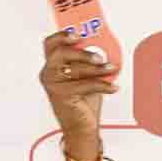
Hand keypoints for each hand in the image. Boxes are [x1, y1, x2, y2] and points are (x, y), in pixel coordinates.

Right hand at [41, 29, 115, 147]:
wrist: (81, 127)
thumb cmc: (83, 100)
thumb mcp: (87, 76)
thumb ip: (90, 62)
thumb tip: (106, 49)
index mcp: (52, 64)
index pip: (51, 44)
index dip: (62, 35)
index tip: (78, 33)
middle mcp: (48, 73)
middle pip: (60, 53)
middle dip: (82, 53)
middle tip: (100, 56)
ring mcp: (53, 85)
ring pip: (74, 69)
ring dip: (96, 69)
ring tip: (111, 69)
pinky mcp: (62, 96)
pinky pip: (85, 85)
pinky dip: (102, 85)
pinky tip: (113, 87)